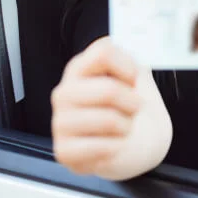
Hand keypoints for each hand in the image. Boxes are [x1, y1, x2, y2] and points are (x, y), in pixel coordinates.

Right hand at [51, 37, 143, 176]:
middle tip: (134, 108)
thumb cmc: (129, 108)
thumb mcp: (135, 77)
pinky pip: (102, 147)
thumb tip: (136, 47)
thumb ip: (134, 58)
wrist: (133, 144)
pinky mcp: (64, 151)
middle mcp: (64, 92)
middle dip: (133, 102)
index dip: (128, 67)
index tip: (134, 79)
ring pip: (108, 120)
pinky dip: (117, 147)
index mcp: (79, 68)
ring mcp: (60, 122)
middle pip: (108, 90)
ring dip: (126, 126)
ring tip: (122, 127)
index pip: (103, 52)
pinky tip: (112, 145)